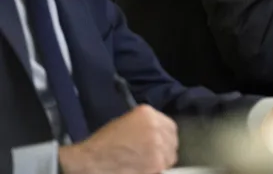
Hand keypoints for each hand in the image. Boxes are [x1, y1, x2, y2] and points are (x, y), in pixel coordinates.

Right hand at [59, 105, 177, 173]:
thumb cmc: (103, 143)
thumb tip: (159, 134)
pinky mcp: (156, 165)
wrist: (89, 162)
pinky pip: (163, 169)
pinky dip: (156, 170)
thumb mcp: (126, 122)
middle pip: (172, 143)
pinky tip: (143, 170)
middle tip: (151, 156)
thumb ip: (146, 125)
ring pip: (169, 157)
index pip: (170, 127)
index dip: (165, 137)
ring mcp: (158, 148)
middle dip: (164, 150)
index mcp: (148, 115)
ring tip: (145, 164)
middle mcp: (156, 129)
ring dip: (161, 162)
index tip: (160, 143)